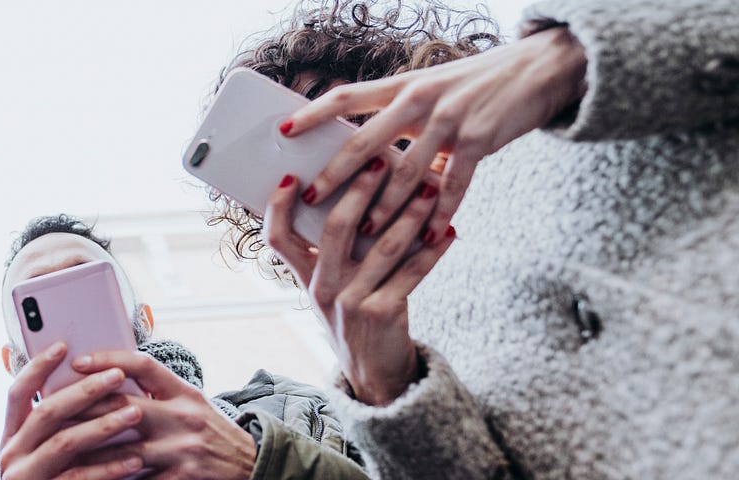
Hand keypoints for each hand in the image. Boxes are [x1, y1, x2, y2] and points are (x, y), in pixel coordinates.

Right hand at [0, 343, 146, 479]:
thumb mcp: (49, 450)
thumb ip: (60, 424)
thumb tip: (93, 380)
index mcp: (11, 436)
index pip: (17, 392)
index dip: (37, 367)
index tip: (63, 346)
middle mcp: (12, 454)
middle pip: (47, 412)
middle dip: (84, 390)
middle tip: (117, 375)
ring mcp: (26, 476)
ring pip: (65, 442)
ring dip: (103, 425)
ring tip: (134, 412)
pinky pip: (80, 477)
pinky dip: (110, 466)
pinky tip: (134, 458)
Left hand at [70, 351, 255, 479]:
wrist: (252, 467)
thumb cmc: (210, 432)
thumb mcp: (191, 403)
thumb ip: (157, 392)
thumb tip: (109, 380)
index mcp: (184, 392)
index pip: (142, 364)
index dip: (108, 359)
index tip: (77, 362)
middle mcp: (183, 417)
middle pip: (122, 406)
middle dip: (82, 409)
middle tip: (49, 410)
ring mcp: (182, 450)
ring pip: (121, 449)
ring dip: (86, 452)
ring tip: (57, 450)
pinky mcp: (181, 479)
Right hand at [263, 162, 455, 405]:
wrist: (374, 373)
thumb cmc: (355, 316)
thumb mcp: (332, 287)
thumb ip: (334, 251)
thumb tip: (357, 194)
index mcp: (305, 277)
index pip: (277, 238)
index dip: (279, 206)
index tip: (293, 175)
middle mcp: (322, 288)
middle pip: (334, 228)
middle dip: (359, 190)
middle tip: (380, 161)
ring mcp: (351, 302)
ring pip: (382, 246)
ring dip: (410, 213)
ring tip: (430, 189)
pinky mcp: (383, 313)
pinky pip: (412, 273)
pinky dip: (434, 250)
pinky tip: (449, 231)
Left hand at [284, 27, 586, 243]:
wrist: (539, 68)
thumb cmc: (477, 84)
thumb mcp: (433, 89)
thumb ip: (401, 118)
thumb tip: (365, 154)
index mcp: (403, 86)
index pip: (347, 96)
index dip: (313, 113)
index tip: (283, 130)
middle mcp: (420, 99)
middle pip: (366, 140)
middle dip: (336, 173)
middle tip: (311, 197)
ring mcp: (450, 120)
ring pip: (406, 171)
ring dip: (384, 206)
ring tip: (363, 233)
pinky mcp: (479, 140)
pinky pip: (454, 184)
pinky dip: (440, 213)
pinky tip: (429, 235)